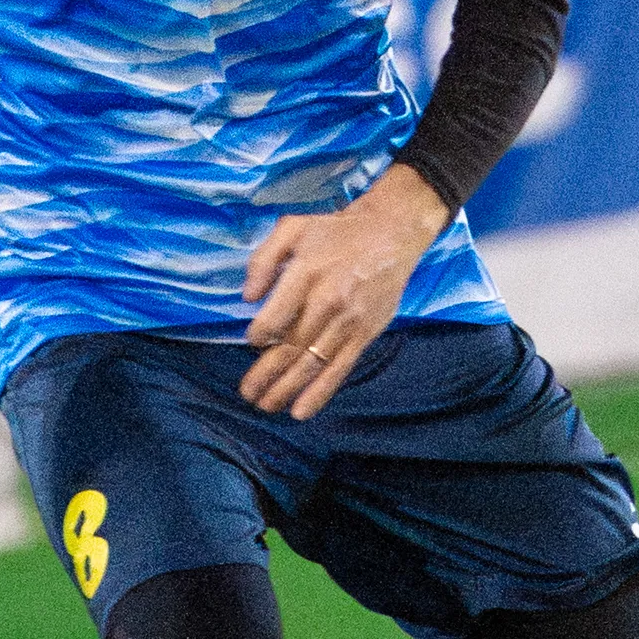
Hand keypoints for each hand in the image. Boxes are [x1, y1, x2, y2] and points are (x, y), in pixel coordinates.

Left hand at [240, 163, 449, 419]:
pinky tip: (301, 410)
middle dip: (266, 375)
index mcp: (306, 274)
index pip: (275, 317)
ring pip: (312, 363)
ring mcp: (348, 322)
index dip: (258, 336)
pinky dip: (320, 393)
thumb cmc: (336, 231)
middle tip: (248, 394)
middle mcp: (327, 302)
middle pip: (291, 347)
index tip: (252, 343)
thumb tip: (247, 297)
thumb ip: (263, 259)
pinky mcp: (366, 334)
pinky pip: (340, 369)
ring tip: (266, 406)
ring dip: (287, 389)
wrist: (391, 233)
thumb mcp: (293, 228)